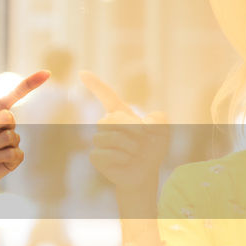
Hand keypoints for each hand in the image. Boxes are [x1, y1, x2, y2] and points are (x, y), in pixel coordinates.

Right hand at [80, 71, 168, 194]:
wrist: (145, 173)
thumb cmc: (152, 150)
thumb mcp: (162, 131)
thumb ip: (158, 119)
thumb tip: (143, 120)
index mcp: (121, 114)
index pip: (107, 96)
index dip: (95, 84)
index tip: (82, 73)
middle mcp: (107, 125)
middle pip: (112, 118)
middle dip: (132, 129)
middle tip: (143, 140)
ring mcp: (100, 141)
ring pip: (110, 137)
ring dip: (130, 146)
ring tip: (135, 153)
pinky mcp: (96, 156)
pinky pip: (104, 153)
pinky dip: (121, 158)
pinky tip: (126, 161)